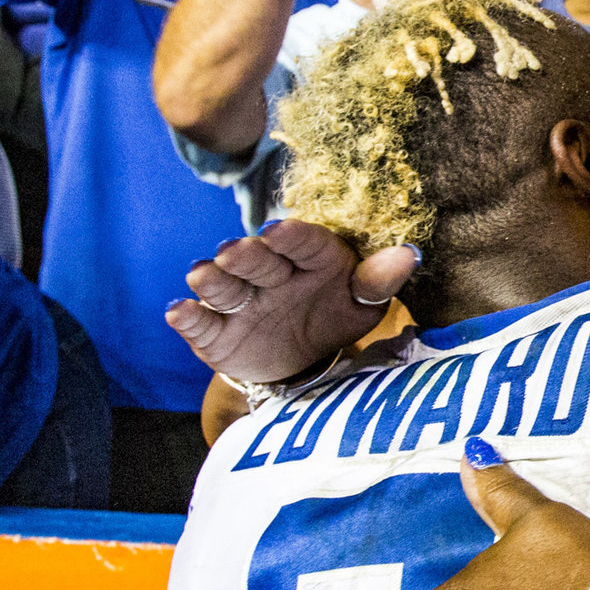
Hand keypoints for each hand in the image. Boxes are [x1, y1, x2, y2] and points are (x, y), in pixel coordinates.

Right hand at [164, 218, 414, 382]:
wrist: (299, 357)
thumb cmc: (334, 315)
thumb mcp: (362, 302)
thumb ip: (379, 280)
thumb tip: (410, 255)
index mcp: (309, 259)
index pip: (302, 242)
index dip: (291, 237)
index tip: (281, 232)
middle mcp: (269, 274)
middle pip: (256, 261)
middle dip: (245, 256)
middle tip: (235, 251)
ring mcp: (239, 301)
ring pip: (222, 286)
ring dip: (212, 280)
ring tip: (203, 275)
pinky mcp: (215, 332)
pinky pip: (199, 324)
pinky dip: (188, 318)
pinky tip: (179, 311)